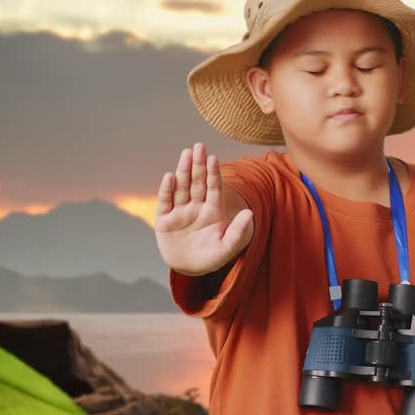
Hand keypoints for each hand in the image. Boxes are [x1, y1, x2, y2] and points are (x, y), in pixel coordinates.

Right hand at [154, 142, 253, 276]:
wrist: (189, 269)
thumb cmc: (211, 258)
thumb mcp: (227, 248)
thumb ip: (239, 232)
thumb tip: (250, 213)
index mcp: (212, 211)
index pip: (214, 188)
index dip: (213, 173)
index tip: (213, 157)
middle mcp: (196, 207)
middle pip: (197, 182)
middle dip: (198, 165)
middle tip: (198, 146)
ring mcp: (180, 212)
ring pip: (182, 188)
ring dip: (183, 171)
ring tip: (186, 154)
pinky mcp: (164, 220)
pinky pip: (165, 202)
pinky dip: (167, 190)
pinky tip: (169, 177)